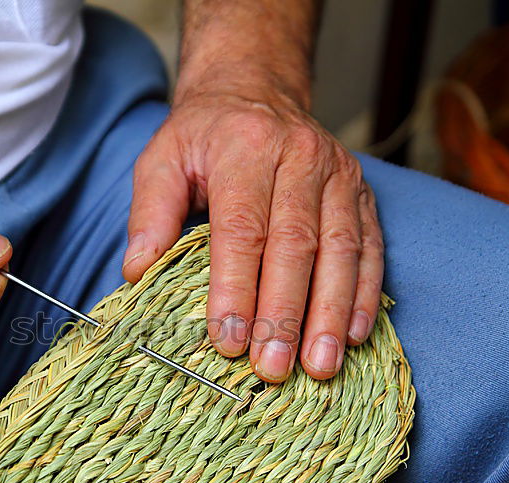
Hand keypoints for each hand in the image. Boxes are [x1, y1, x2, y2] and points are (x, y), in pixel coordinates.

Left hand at [122, 89, 382, 382]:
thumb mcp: (162, 159)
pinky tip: (354, 335)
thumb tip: (138, 272)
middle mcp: (301, 158)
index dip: (236, 288)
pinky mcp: (363, 194)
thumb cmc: (205, 136)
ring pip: (341, 250)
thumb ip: (149, 214)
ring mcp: (339, 176)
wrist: (257, 89)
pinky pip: (370, 247)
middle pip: (296, 245)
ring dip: (330, 314)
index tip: (228, 340)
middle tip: (273, 368)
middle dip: (285, 313)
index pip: (242, 228)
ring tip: (320, 366)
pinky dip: (363, 294)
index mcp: (247, 149)